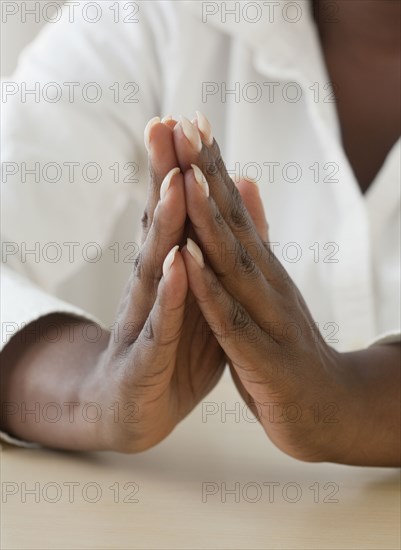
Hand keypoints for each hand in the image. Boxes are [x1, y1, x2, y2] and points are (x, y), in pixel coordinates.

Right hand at [89, 117, 223, 451]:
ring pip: (156, 267)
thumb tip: (230, 210)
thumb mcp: (200, 301)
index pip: (175, 217)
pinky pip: (162, 323)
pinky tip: (178, 265)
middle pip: (160, 227)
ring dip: (166, 225)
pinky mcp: (146, 358)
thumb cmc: (173, 349)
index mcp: (169, 274)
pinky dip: (171, 294)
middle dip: (164, 177)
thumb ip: (211, 259)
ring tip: (175, 183)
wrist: (135, 410)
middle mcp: (152, 288)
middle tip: (166, 127)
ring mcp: (145, 321)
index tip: (187, 121)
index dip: (181, 170)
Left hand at [170, 116, 356, 462]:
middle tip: (186, 125)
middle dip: (207, 174)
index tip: (190, 122)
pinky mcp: (264, 360)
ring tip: (187, 176)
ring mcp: (269, 319)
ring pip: (234, 264)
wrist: (328, 409)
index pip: (233, 211)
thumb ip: (256, 241)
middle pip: (233, 224)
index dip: (211, 167)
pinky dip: (208, 291)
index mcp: (261, 271)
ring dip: (209, 220)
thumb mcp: (269, 291)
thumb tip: (244, 188)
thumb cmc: (286, 347)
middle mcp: (267, 284)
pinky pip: (231, 322)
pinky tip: (187, 260)